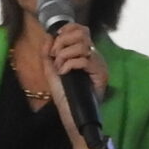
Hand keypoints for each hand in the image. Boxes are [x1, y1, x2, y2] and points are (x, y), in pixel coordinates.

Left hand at [44, 24, 111, 148]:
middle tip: (55, 57)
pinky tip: (64, 73)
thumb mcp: (52, 72)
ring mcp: (99, 65)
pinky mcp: (101, 75)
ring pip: (82, 45)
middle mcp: (95, 57)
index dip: (66, 31)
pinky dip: (69, 64)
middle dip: (63, 42)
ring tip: (60, 68)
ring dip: (64, 55)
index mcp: (85, 54)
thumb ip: (47, 54)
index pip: (81, 29)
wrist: (73, 118)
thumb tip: (48, 36)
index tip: (55, 43)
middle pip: (82, 33)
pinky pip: (84, 59)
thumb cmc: (65, 98)